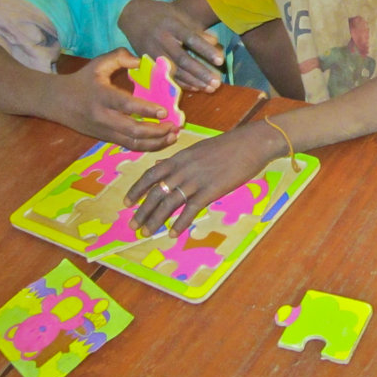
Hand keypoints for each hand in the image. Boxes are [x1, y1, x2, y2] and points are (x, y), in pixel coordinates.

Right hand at [50, 48, 177, 150]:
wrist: (56, 102)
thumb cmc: (81, 80)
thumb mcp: (98, 63)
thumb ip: (120, 57)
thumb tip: (141, 61)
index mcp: (101, 96)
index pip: (125, 105)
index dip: (145, 110)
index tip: (164, 111)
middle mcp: (103, 116)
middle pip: (132, 130)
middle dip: (156, 131)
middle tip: (175, 126)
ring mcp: (104, 131)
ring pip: (132, 143)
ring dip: (155, 143)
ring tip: (173, 136)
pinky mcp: (105, 138)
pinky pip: (128, 145)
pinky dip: (146, 146)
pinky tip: (161, 141)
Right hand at [119, 0, 223, 91]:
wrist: (134, 16)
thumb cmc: (165, 16)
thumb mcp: (182, 17)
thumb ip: (198, 30)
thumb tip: (215, 43)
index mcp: (172, 25)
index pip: (191, 38)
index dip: (206, 50)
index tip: (220, 61)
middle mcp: (161, 39)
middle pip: (182, 59)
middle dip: (201, 72)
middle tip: (217, 83)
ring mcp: (152, 52)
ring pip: (174, 71)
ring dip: (193, 81)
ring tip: (209, 88)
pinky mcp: (147, 62)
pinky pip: (165, 76)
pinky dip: (180, 83)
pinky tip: (195, 88)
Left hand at [124, 121, 277, 235]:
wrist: (250, 144)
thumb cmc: (227, 146)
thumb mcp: (197, 149)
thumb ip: (178, 160)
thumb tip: (160, 165)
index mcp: (179, 158)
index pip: (150, 174)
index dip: (136, 189)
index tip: (126, 203)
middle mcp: (183, 169)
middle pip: (155, 192)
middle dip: (142, 211)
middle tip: (133, 225)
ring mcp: (196, 180)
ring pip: (169, 203)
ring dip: (155, 220)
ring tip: (147, 232)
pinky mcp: (211, 190)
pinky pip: (190, 209)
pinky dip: (180, 223)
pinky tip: (172, 233)